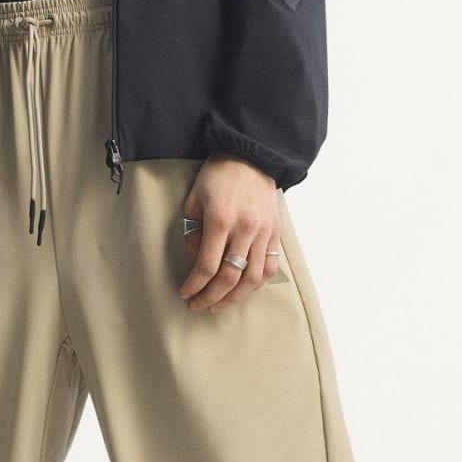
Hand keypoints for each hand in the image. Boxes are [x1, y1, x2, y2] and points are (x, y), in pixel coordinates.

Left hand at [178, 156, 282, 310]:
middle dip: (212, 296)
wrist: (250, 157)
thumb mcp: (194, 201)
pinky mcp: (276, 233)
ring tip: (220, 303)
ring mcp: (264, 232)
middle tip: (199, 305)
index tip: (186, 293)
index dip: (195, 285)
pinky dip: (257, 283)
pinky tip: (243, 289)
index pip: (207, 266)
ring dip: (235, 297)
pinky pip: (270, 267)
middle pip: (230, 277)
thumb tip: (197, 263)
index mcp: (221, 220)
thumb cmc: (217, 176)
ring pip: (253, 278)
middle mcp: (245, 229)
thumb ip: (193, 234)